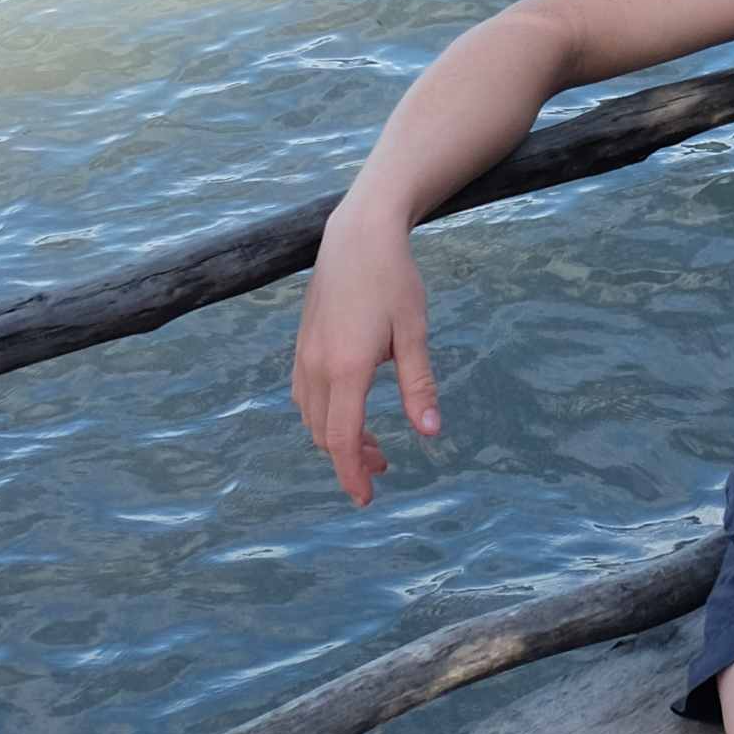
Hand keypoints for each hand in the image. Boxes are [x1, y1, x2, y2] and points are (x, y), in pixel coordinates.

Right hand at [290, 205, 439, 503]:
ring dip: (337, 438)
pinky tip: (348, 409)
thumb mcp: (414, 332)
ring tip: (373, 443)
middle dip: (350, 459)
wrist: (356, 234)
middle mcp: (317, 366)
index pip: (343, 439)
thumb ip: (419, 385)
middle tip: (385, 465)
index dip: (353, 473)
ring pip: (311, 417)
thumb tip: (431, 433)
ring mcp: (305, 354)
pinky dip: (323, 415)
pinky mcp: (302, 343)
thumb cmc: (393, 279)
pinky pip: (304, 394)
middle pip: (324, 434)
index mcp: (346, 368)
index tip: (366, 498)